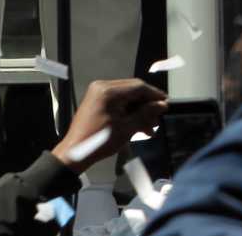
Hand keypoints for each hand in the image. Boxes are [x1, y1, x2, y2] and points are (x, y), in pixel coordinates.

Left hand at [50, 79, 167, 173]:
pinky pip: (118, 102)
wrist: (75, 154)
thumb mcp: (126, 128)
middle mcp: (102, 87)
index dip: (154, 95)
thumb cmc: (99, 142)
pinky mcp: (97, 101)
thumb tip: (162, 105)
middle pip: (133, 91)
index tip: (166, 104)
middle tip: (158, 119)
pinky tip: (138, 125)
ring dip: (139, 111)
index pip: (138, 87)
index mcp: (108, 91)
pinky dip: (128, 112)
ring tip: (149, 127)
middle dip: (147, 106)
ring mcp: (98, 93)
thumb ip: (146, 114)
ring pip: (127, 98)